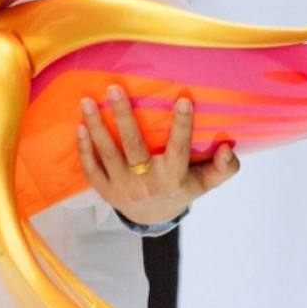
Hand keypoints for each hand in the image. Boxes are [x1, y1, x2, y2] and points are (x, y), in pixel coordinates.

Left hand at [76, 88, 238, 224]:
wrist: (154, 219)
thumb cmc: (182, 189)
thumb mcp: (205, 183)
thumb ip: (223, 168)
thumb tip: (228, 149)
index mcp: (173, 179)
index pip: (178, 149)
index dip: (182, 126)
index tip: (184, 98)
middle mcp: (146, 184)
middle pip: (134, 148)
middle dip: (123, 117)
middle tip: (114, 88)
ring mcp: (123, 189)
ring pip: (108, 155)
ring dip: (96, 127)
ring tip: (87, 100)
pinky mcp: (106, 191)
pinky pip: (91, 170)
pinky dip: (84, 150)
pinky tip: (79, 127)